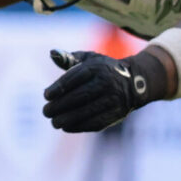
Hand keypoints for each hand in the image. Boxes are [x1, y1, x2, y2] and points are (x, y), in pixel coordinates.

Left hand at [41, 48, 166, 132]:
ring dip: (68, 119)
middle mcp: (107, 82)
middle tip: (46, 112)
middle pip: (81, 96)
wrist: (135, 82)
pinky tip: (67, 127)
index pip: (75, 78)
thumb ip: (69, 58)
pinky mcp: (117, 113)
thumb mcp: (89, 59)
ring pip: (88, 111)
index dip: (59, 87)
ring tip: (55, 122)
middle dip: (60, 105)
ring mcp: (114, 99)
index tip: (46, 95)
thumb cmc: (102, 70)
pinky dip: (80, 126)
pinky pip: (97, 122)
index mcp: (97, 67)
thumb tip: (53, 54)